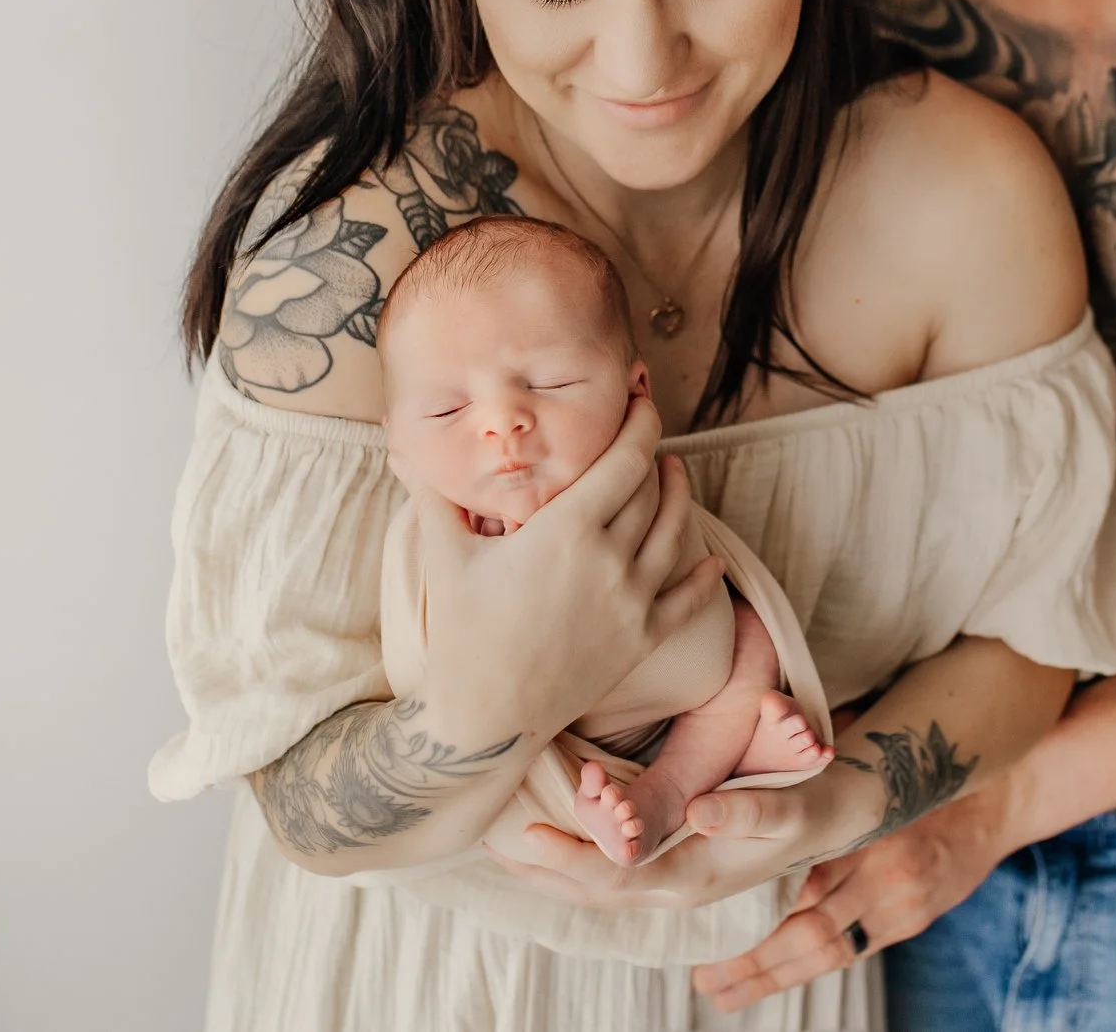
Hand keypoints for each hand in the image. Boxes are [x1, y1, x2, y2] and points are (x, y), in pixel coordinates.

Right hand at [411, 399, 722, 742]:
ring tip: (676, 474)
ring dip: (681, 498)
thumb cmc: (462, 632)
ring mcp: (631, 602)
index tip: (642, 399)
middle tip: (649, 430)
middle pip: (651, 490)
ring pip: (674, 534)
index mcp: (567, 529)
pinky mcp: (641, 640)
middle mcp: (610, 559)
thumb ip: (434, 495)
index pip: (625, 459)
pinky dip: (703, 577)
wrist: (485, 716)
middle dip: (655, 453)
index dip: (641, 422)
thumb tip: (405, 449)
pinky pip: (687, 601)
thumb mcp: (445, 555)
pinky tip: (711, 560)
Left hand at [486, 765, 877, 911]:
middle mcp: (677, 885)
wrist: (830, 817)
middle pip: (595, 889)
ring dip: (549, 868)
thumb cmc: (806, 802)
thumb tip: (700, 814)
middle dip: (543, 870)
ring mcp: (672, 880)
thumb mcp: (789, 806)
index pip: (616, 877)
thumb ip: (748, 813)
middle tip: (492, 842)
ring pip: (596, 885)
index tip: (530, 835)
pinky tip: (543, 840)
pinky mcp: (669, 867)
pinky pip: (608, 874)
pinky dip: (572, 860)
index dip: (571, 859)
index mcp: (695, 874)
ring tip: (502, 843)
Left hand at [690, 782, 1018, 1010]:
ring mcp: (899, 906)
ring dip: (772, 977)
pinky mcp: (909, 924)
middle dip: (753, 957)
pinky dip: (806, 967)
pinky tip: (770, 979)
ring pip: (826, 952)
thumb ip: (821, 764)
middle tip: (704, 974)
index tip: (705, 912)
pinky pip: (850, 952)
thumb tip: (756, 750)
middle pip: (809, 928)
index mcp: (871, 828)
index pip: (803, 873)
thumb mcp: (874, 756)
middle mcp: (885, 874)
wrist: (998, 802)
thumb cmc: (921, 770)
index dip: (753, 900)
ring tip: (723, 991)